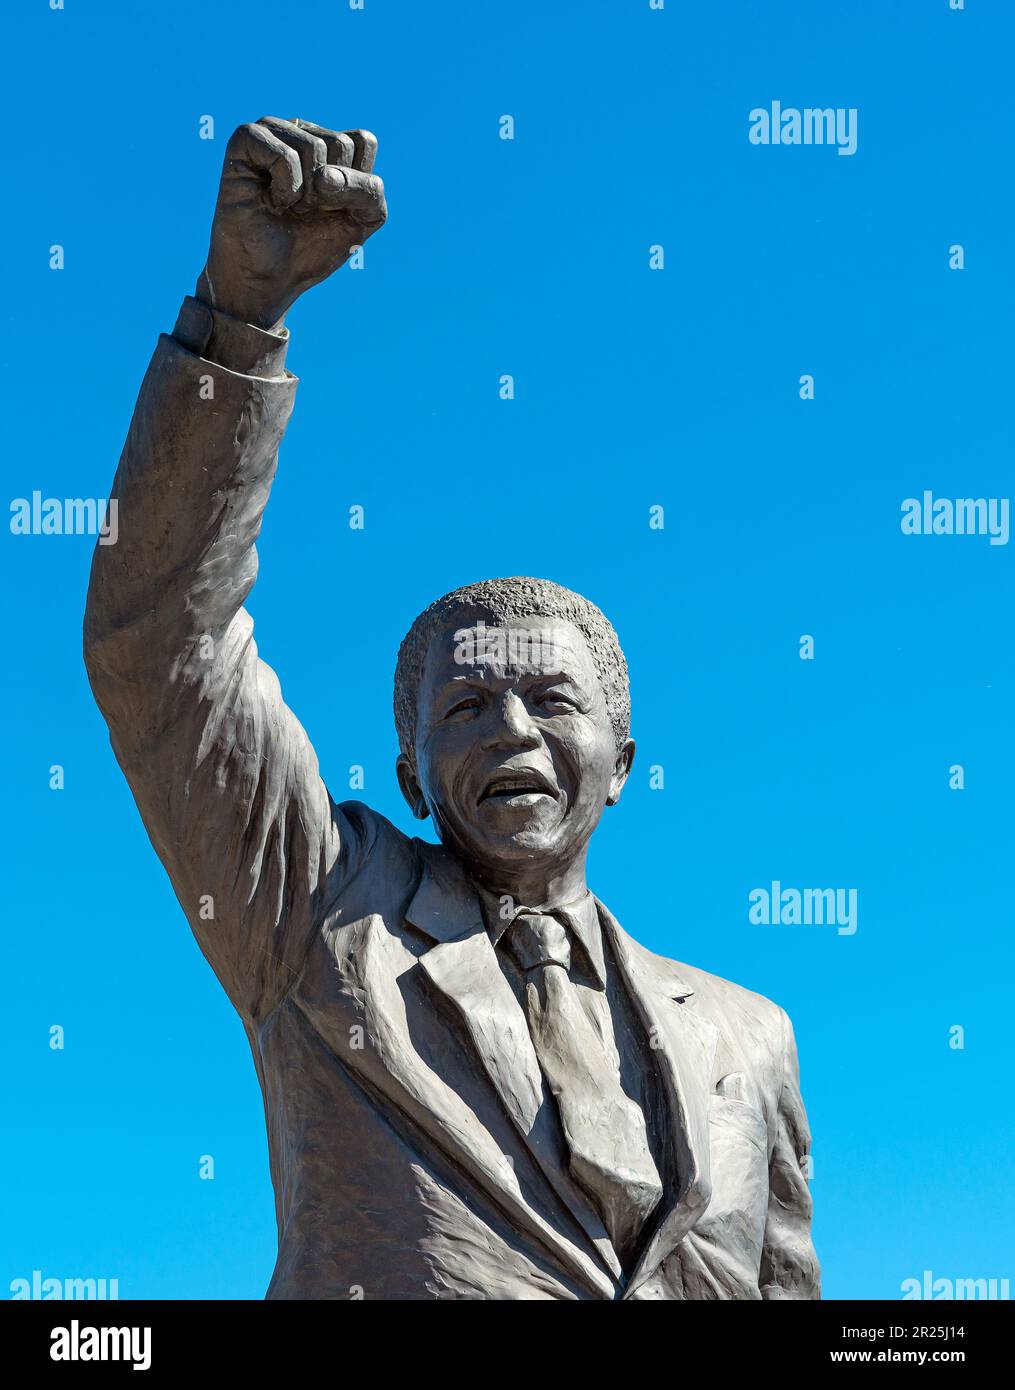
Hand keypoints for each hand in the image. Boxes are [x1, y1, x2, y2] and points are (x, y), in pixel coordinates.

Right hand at [196, 117, 386, 329]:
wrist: (269, 277)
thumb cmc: (311, 247)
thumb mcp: (361, 220)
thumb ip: (369, 192)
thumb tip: (324, 175)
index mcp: (330, 144)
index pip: (364, 142)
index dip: (355, 185)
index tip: (334, 206)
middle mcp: (301, 131)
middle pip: (341, 143)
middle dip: (330, 191)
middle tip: (305, 209)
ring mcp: (272, 131)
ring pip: (315, 147)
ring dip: (306, 193)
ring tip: (287, 206)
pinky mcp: (245, 139)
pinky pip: (284, 155)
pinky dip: (286, 188)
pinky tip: (270, 200)